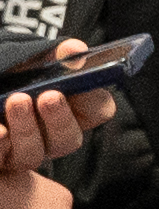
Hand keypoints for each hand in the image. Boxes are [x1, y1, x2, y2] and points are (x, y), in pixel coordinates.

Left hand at [0, 47, 114, 180]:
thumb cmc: (17, 74)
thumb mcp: (36, 60)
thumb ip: (58, 55)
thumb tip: (76, 50)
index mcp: (74, 110)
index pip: (99, 110)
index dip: (95, 99)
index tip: (85, 82)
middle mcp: (54, 136)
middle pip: (69, 139)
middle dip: (60, 118)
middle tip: (48, 97)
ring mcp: (28, 150)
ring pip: (34, 153)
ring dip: (26, 129)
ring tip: (15, 101)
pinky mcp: (2, 158)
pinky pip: (2, 157)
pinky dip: (0, 143)